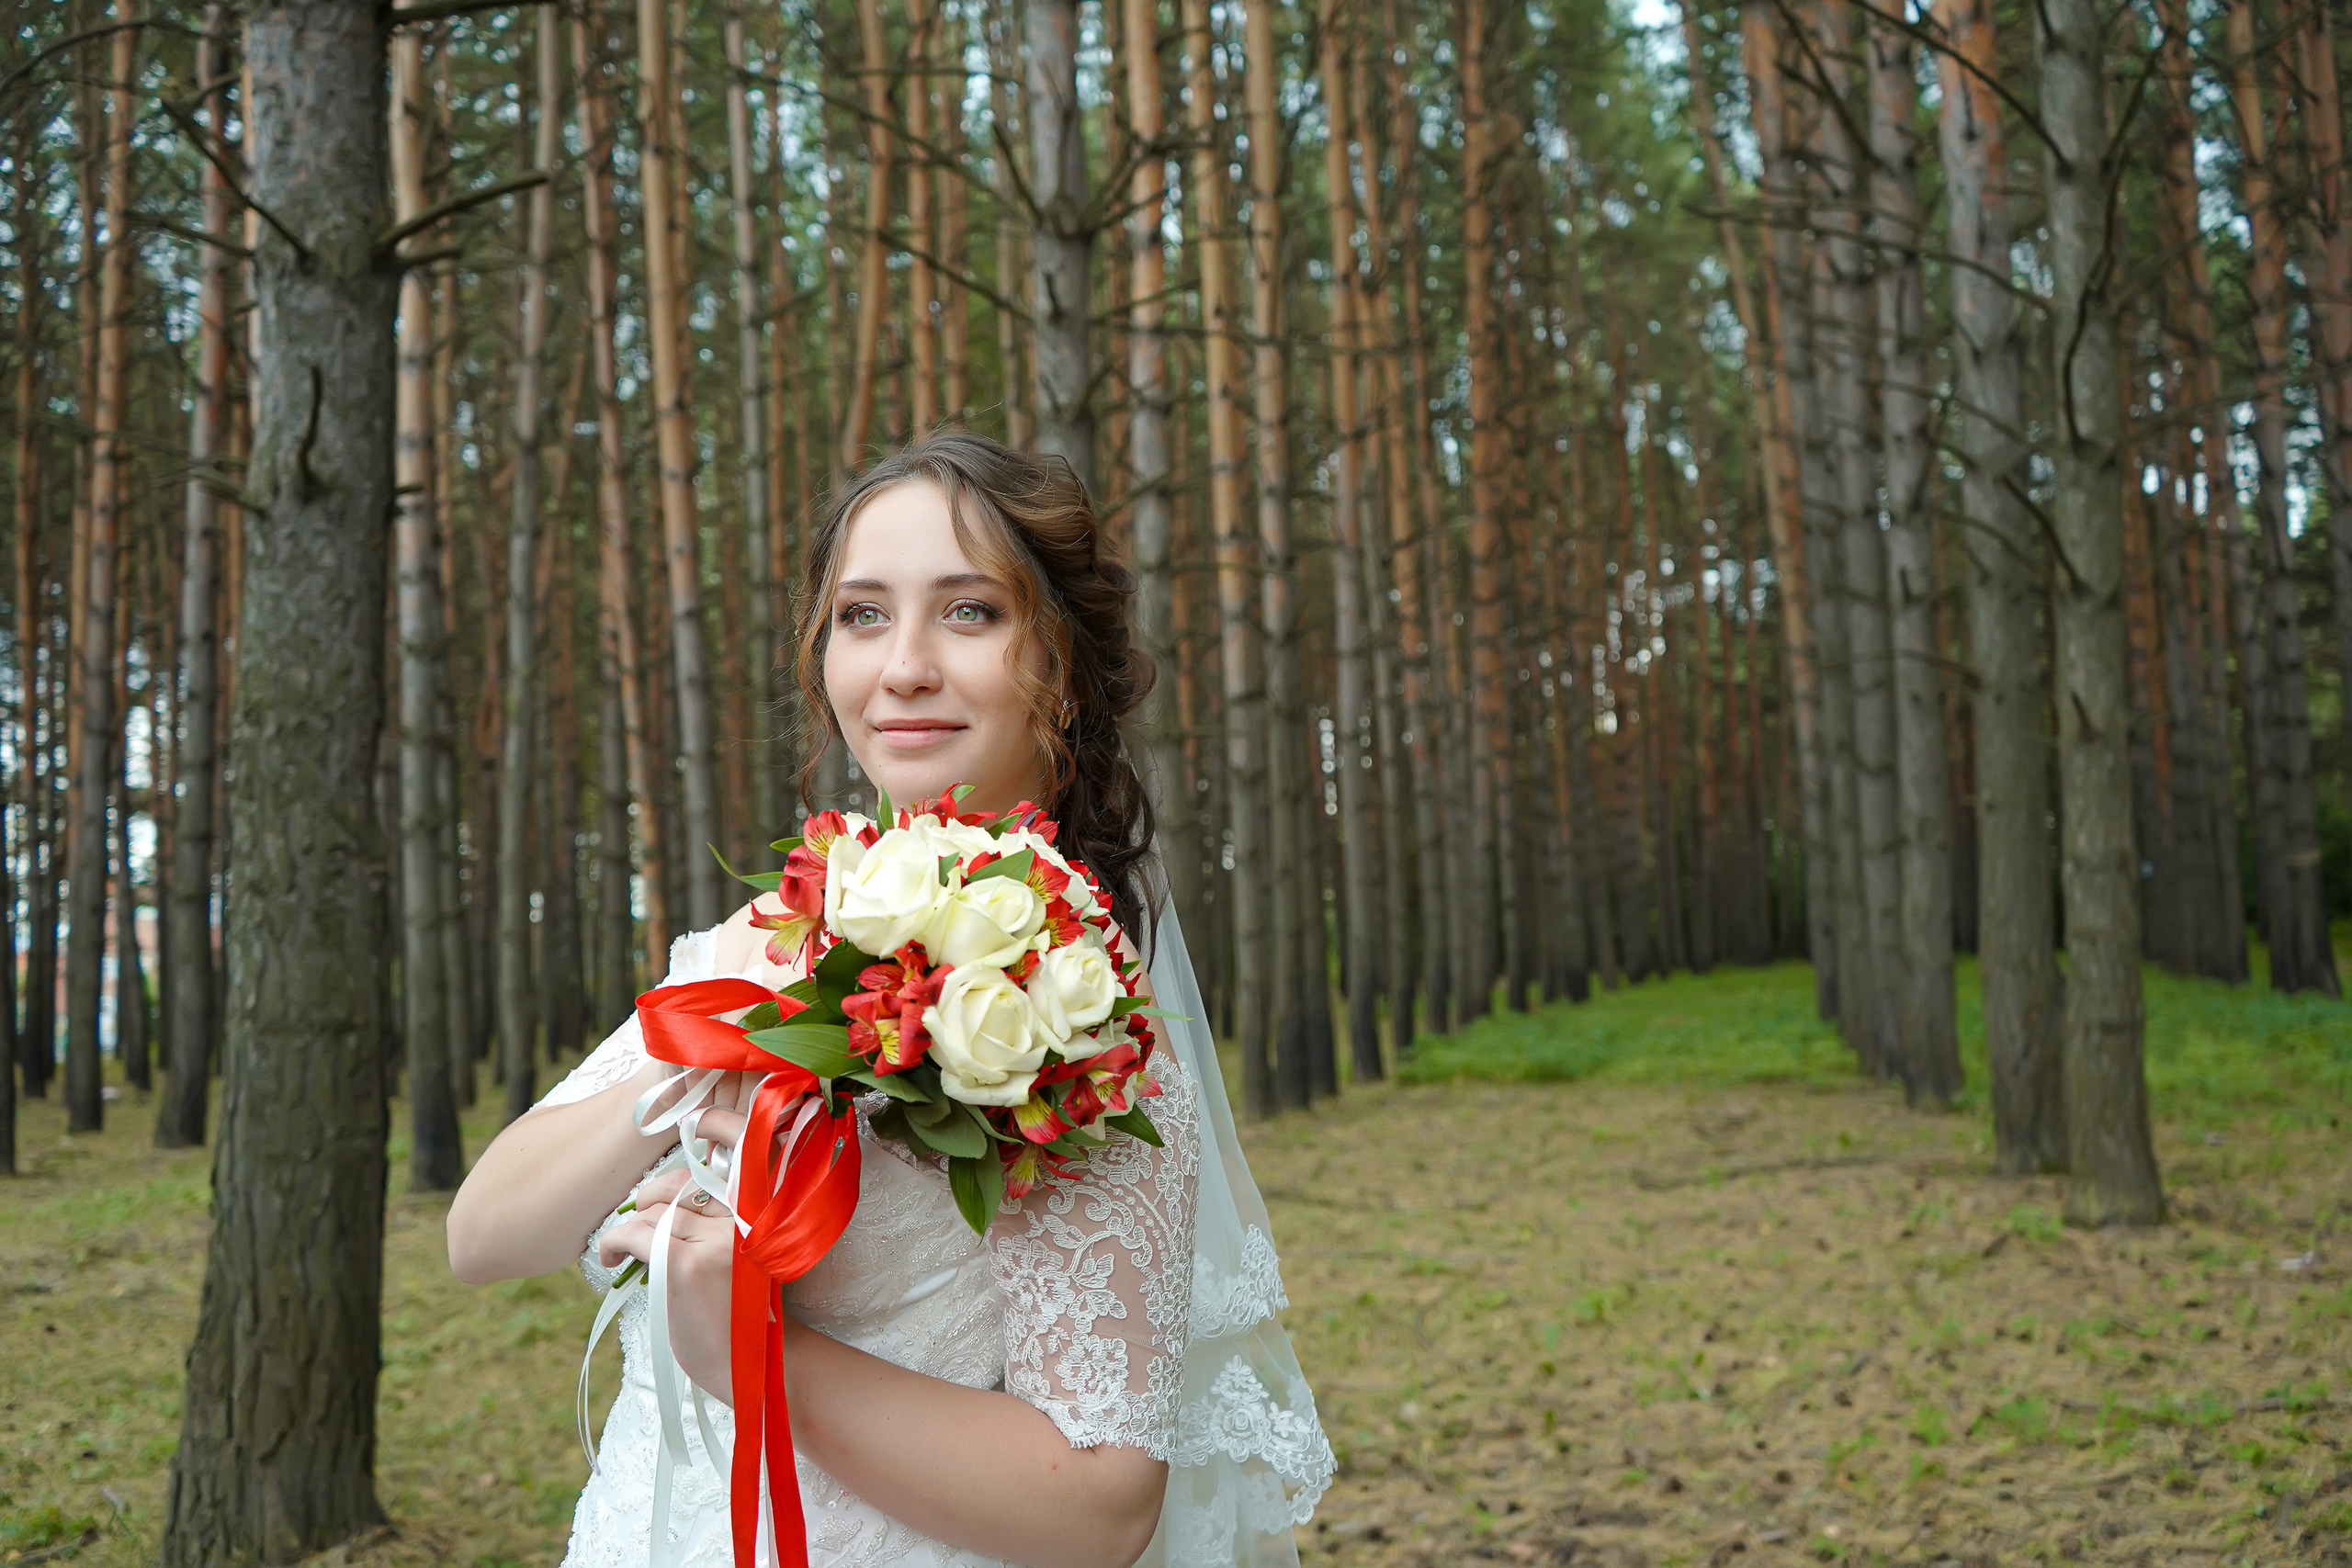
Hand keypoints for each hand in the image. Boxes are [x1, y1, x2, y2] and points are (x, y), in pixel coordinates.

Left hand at [600, 1101, 747, 1403]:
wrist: (757, 1368)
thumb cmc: (747, 1312)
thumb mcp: (749, 1253)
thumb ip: (724, 1215)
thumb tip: (669, 1190)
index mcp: (770, 1205)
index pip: (745, 1141)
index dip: (719, 1122)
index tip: (698, 1123)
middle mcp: (749, 1212)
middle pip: (683, 1180)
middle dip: (652, 1196)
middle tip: (640, 1220)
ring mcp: (718, 1236)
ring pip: (655, 1208)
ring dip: (631, 1227)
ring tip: (620, 1250)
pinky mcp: (685, 1263)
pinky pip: (635, 1233)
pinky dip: (613, 1243)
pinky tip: (611, 1259)